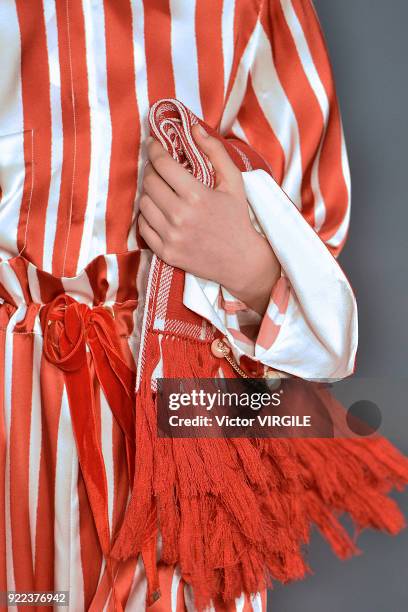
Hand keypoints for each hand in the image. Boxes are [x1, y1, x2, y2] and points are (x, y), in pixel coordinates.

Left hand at [138, 124, 280, 313]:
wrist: (241, 261)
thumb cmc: (237, 219)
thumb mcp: (234, 182)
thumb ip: (215, 152)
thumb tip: (193, 128)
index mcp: (196, 196)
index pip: (163, 164)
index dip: (155, 149)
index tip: (153, 144)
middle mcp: (180, 216)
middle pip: (149, 183)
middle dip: (152, 170)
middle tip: (159, 168)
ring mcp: (171, 237)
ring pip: (143, 204)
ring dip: (149, 193)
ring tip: (160, 190)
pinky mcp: (166, 253)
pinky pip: (143, 228)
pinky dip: (147, 217)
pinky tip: (158, 211)